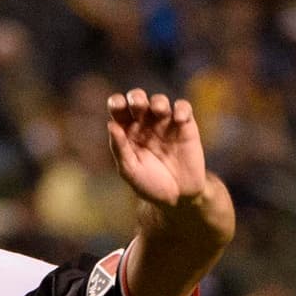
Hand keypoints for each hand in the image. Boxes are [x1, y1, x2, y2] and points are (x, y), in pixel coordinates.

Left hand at [107, 89, 206, 208]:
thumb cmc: (150, 185)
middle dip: (136, 97)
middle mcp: (145, 123)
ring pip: (160, 101)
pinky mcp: (185, 125)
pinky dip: (181, 109)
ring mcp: (165, 123)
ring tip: (159, 110)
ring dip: (158, 102)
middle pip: (138, 100)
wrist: (179, 198)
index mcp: (127, 131)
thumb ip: (120, 149)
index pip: (118, 110)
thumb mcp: (131, 171)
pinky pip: (183, 108)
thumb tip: (110, 124)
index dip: (117, 103)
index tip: (117, 105)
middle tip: (138, 104)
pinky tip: (179, 119)